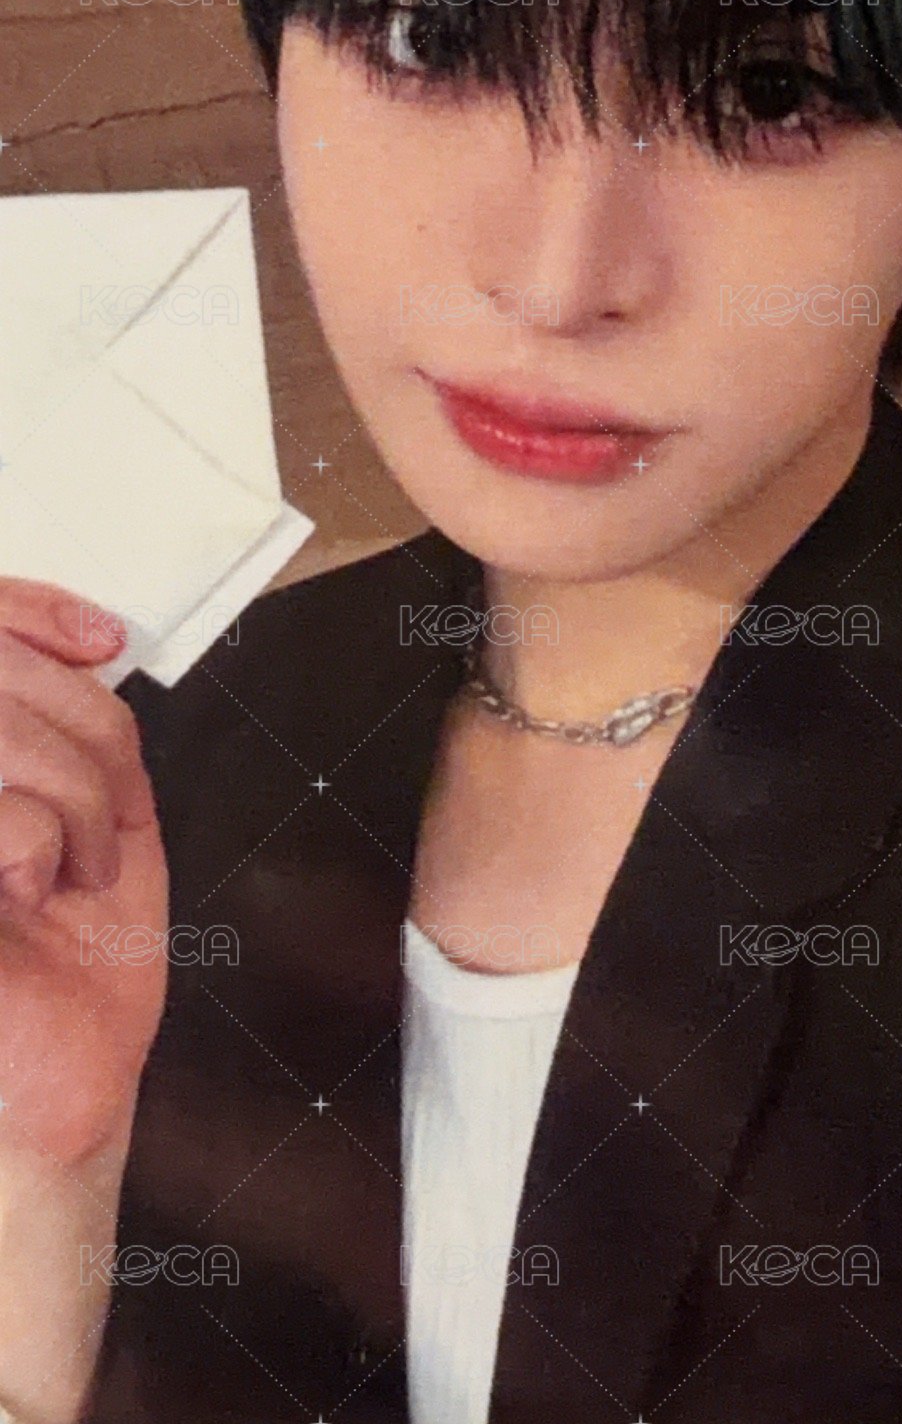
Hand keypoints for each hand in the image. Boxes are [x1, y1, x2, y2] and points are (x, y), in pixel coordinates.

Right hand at [0, 578, 167, 1170]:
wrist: (63, 1081)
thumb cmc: (75, 955)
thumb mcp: (101, 807)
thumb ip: (78, 719)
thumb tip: (85, 641)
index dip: (32, 610)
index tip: (100, 640)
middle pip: (2, 674)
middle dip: (87, 733)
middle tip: (100, 819)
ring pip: (7, 737)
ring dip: (77, 799)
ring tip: (70, 866)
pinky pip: (4, 821)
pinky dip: (43, 845)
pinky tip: (30, 896)